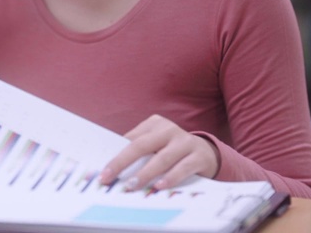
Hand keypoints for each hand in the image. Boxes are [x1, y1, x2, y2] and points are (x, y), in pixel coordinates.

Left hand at [99, 115, 219, 190]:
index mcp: (154, 124)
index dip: (115, 155)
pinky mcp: (199, 156)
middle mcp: (169, 129)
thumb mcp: (156, 145)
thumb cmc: (172, 151)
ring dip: (145, 173)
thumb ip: (139, 152)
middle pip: (141, 145)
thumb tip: (112, 169)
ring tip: (132, 185)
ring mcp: (185, 141)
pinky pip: (182, 168)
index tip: (103, 171)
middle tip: (109, 177)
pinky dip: (170, 177)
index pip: (130, 139)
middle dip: (122, 162)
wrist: (207, 153)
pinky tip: (159, 186)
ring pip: (162, 158)